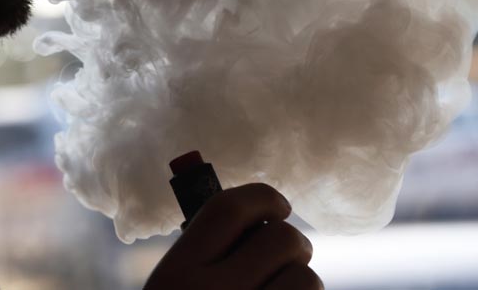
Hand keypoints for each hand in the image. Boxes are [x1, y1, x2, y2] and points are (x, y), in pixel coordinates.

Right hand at [144, 183, 321, 289]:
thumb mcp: (172, 287)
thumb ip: (202, 257)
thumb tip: (257, 221)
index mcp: (176, 274)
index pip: (227, 208)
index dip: (263, 196)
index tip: (279, 205)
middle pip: (279, 238)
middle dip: (292, 242)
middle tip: (289, 255)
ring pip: (305, 277)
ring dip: (301, 278)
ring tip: (284, 287)